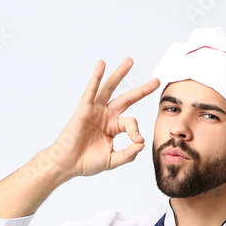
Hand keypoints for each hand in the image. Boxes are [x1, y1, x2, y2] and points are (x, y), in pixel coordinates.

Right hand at [43, 57, 160, 179]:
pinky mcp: (84, 109)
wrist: (69, 164)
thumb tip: (141, 145)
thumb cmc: (88, 162)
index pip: (131, 123)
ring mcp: (96, 110)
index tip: (137, 141)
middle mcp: (106, 116)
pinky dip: (96, 77)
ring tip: (130, 61)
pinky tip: (101, 64)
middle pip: (127, 99)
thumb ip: (128, 155)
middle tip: (156, 81)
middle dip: (141, 90)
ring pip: (110, 88)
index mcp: (114, 127)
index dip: (136, 131)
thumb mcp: (113, 160)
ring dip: (120, 74)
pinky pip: (91, 90)